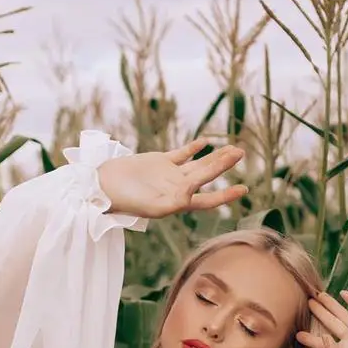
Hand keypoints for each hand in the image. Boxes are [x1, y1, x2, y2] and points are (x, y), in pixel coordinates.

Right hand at [97, 137, 247, 219]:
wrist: (104, 187)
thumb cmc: (126, 201)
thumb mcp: (152, 205)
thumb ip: (173, 200)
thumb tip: (191, 196)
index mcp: (178, 202)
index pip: (207, 200)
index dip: (226, 196)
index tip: (243, 190)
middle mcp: (177, 189)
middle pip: (206, 176)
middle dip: (224, 165)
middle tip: (240, 153)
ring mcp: (170, 175)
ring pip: (198, 164)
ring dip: (215, 156)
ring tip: (232, 148)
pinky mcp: (160, 161)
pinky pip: (181, 154)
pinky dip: (193, 148)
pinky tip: (206, 142)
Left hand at [296, 289, 347, 347]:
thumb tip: (321, 338)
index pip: (321, 343)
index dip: (309, 338)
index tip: (296, 332)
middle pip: (329, 323)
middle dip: (318, 313)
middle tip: (306, 301)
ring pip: (342, 314)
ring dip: (331, 305)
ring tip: (319, 295)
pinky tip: (344, 293)